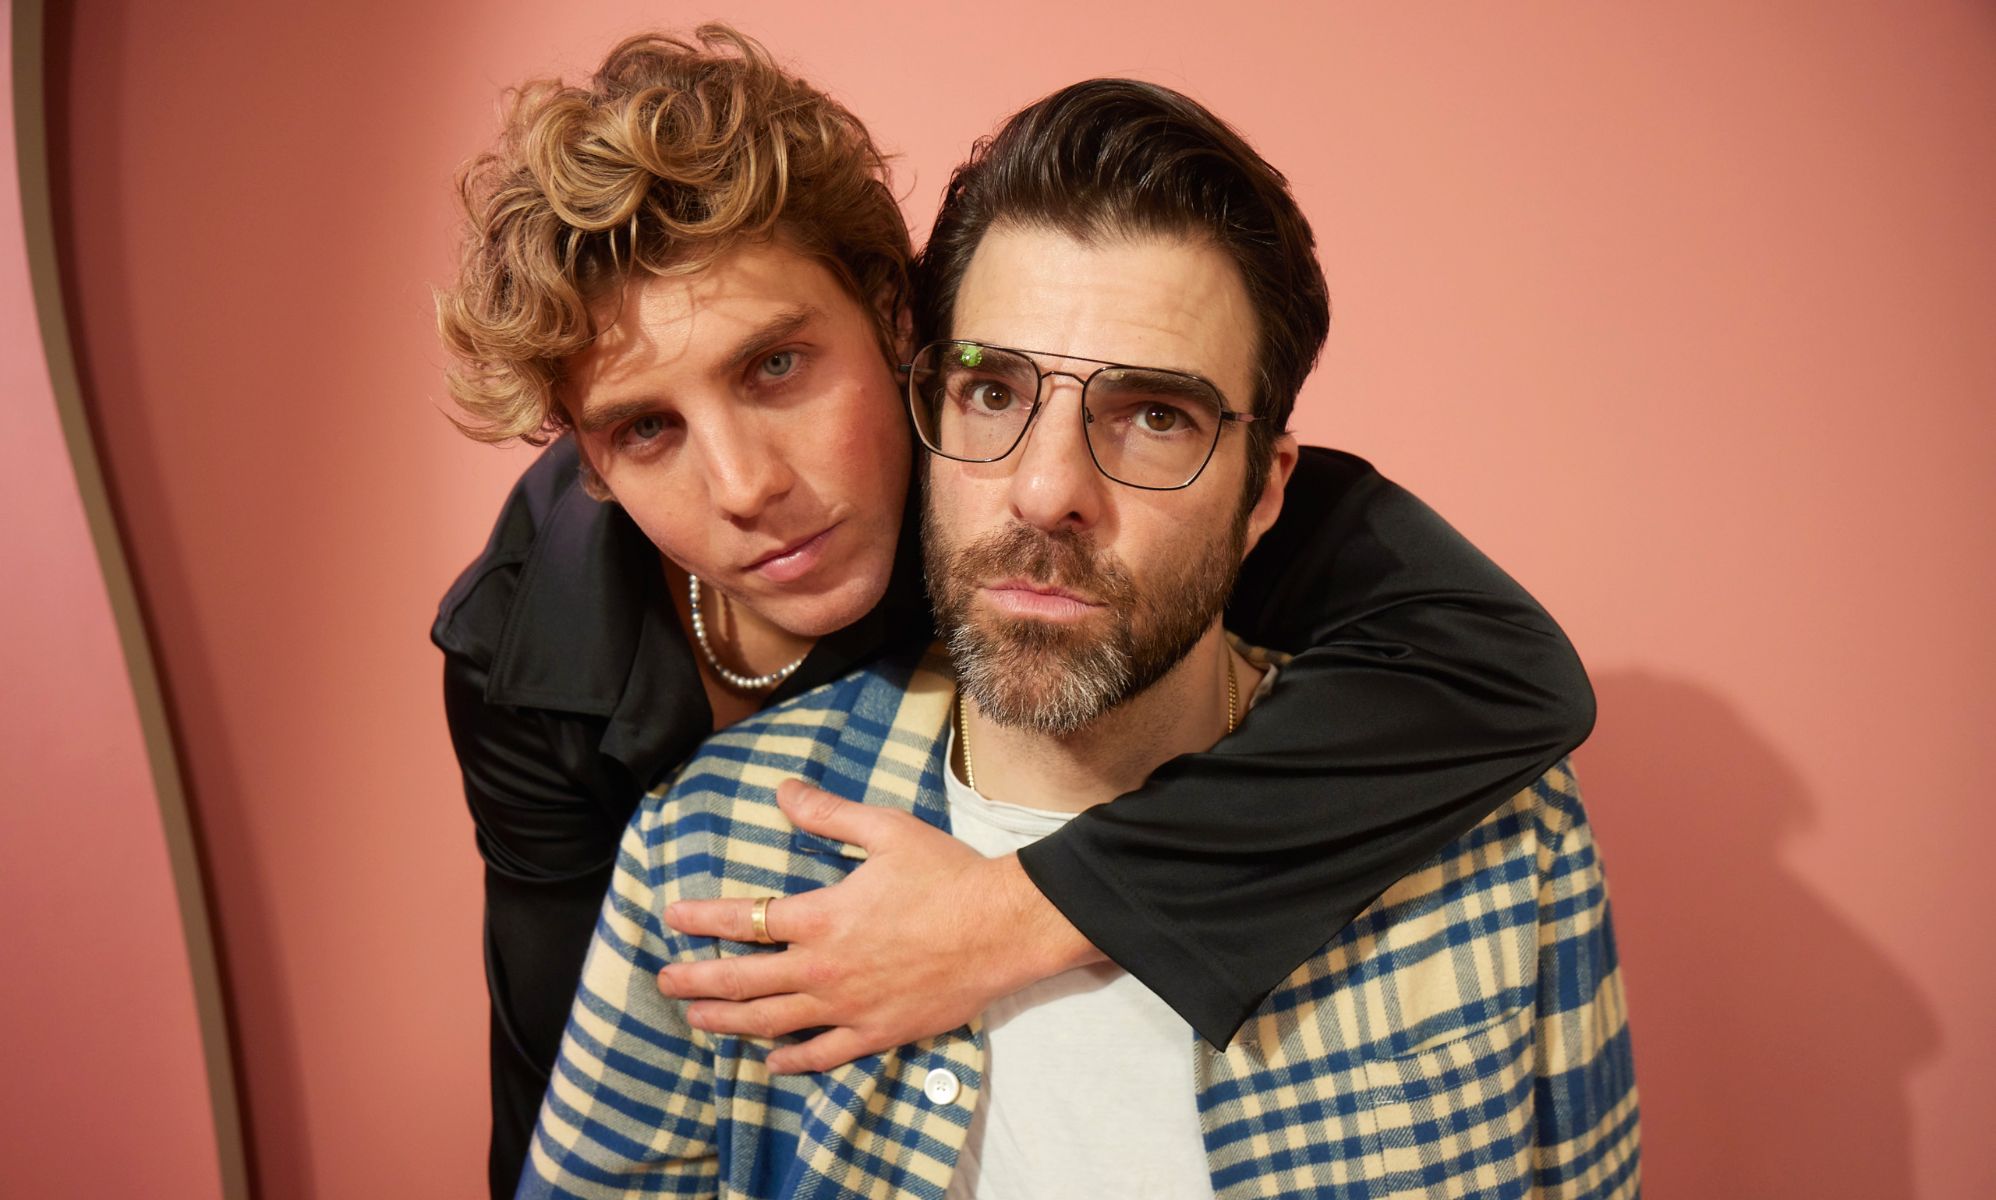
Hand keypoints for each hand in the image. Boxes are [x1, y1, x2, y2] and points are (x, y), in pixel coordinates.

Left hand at [657, 779, 1099, 1071]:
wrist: (1001, 928)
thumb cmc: (946, 875)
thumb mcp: (886, 830)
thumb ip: (828, 814)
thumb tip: (782, 790)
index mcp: (821, 917)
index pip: (745, 920)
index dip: (703, 919)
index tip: (673, 919)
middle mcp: (823, 969)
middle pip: (743, 981)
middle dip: (698, 981)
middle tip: (665, 981)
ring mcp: (847, 1008)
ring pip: (771, 1023)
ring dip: (728, 1021)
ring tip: (697, 1019)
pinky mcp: (876, 1033)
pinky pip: (822, 1055)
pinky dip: (791, 1062)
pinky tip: (771, 1064)